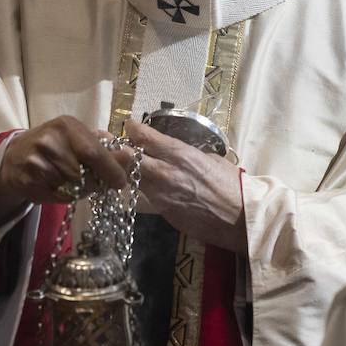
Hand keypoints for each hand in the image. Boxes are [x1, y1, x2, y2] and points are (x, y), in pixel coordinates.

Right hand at [0, 115, 129, 219]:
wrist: (14, 156)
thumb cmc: (54, 145)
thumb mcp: (76, 137)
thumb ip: (103, 147)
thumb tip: (129, 158)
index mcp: (66, 126)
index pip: (94, 152)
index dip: (111, 169)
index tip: (122, 181)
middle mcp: (49, 141)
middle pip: (85, 174)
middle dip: (97, 182)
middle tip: (98, 183)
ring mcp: (36, 162)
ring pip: (73, 187)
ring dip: (81, 190)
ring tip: (75, 182)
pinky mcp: (28, 181)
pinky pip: (60, 197)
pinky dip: (67, 196)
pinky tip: (61, 187)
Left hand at [123, 120, 246, 252]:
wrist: (239, 219)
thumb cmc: (231, 184)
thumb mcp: (210, 158)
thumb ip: (187, 153)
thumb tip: (174, 150)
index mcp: (181, 154)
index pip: (145, 137)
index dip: (133, 129)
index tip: (129, 126)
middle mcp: (165, 173)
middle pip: (127, 157)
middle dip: (114, 147)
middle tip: (105, 140)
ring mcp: (160, 194)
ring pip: (130, 178)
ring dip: (123, 169)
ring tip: (116, 161)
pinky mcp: (161, 212)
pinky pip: (142, 196)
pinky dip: (136, 187)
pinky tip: (135, 183)